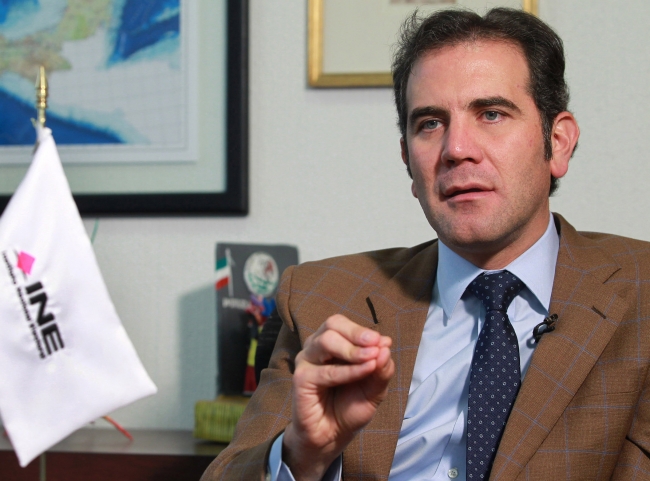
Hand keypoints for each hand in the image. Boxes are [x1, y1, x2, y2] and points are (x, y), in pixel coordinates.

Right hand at [282, 314, 393, 480]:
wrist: (332, 437)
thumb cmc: (349, 408)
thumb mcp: (374, 388)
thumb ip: (382, 368)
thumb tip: (386, 345)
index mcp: (331, 343)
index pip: (342, 324)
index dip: (361, 330)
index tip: (382, 342)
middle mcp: (316, 348)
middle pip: (332, 325)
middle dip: (357, 334)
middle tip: (376, 345)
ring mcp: (306, 362)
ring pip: (326, 341)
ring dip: (353, 349)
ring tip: (371, 359)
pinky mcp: (300, 379)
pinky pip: (325, 371)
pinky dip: (348, 371)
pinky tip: (365, 371)